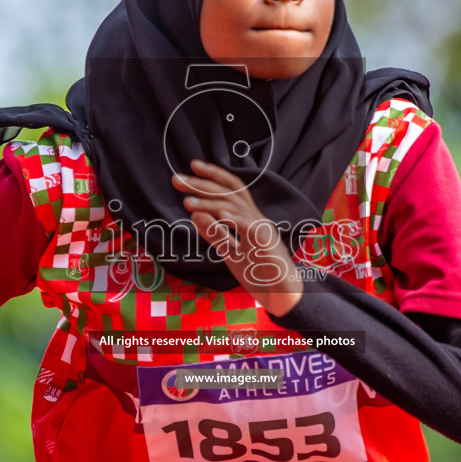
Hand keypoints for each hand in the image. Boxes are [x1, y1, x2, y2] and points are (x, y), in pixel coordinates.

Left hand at [171, 159, 305, 314]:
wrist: (284, 295)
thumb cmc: (260, 273)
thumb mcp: (230, 252)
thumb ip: (214, 234)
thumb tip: (194, 214)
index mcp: (248, 219)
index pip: (231, 189)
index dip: (213, 175)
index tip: (192, 166)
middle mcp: (256, 219)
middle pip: (230, 192)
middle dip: (202, 184)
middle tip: (177, 179)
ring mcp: (263, 230)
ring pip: (237, 208)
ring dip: (210, 202)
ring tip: (187, 202)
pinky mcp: (268, 246)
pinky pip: (251, 228)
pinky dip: (235, 220)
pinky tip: (219, 215)